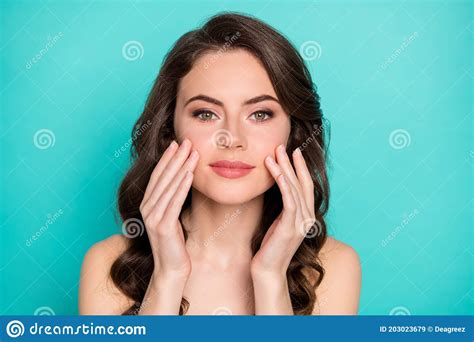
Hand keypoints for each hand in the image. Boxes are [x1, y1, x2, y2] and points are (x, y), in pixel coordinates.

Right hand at [138, 138, 198, 278]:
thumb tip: (184, 178)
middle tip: (187, 141)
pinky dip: (182, 186)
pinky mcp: (162, 226)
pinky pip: (174, 202)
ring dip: (182, 167)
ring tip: (193, 152)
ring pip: (169, 187)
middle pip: (163, 177)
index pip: (158, 176)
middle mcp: (146, 208)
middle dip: (176, 158)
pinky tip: (190, 174)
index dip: (167, 158)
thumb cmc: (175, 242)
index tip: (177, 143)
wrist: (172, 268)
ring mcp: (153, 217)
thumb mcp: (172, 216)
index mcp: (147, 204)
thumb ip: (173, 199)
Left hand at [251, 144, 315, 277]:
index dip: (300, 168)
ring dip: (284, 169)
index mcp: (305, 215)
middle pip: (302, 183)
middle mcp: (307, 217)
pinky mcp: (291, 227)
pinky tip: (276, 172)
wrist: (268, 270)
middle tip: (282, 145)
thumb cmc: (269, 247)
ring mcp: (301, 222)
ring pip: (294, 188)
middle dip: (292, 163)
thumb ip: (282, 208)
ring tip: (274, 153)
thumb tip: (275, 189)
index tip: (292, 151)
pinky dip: (283, 184)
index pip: (305, 186)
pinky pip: (289, 200)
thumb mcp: (278, 223)